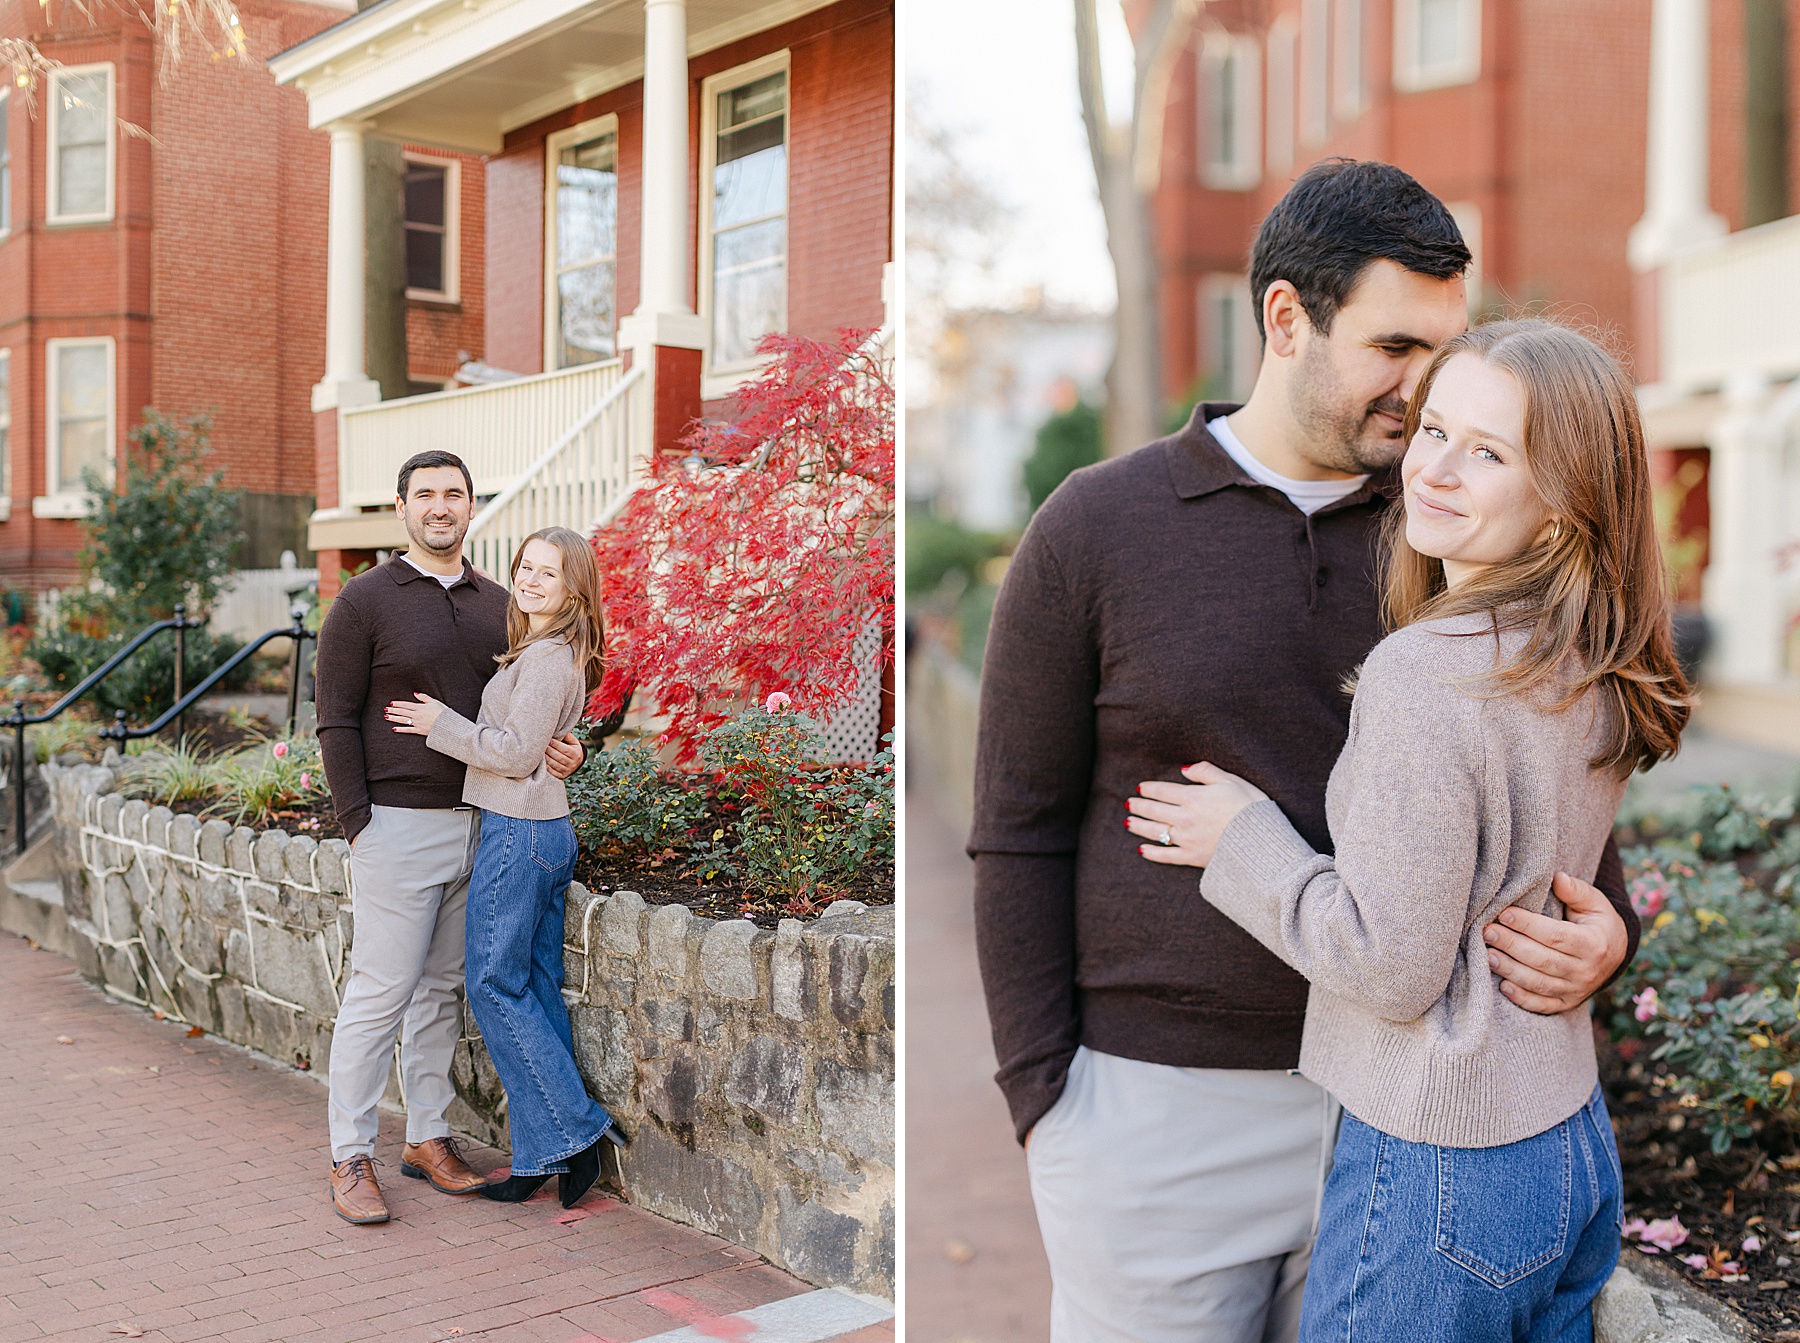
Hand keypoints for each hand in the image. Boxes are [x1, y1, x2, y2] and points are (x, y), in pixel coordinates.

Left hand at [385, 693, 446, 735]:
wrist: (447, 725)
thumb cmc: (442, 713)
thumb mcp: (434, 702)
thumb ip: (424, 697)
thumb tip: (415, 693)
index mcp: (420, 707)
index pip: (406, 704)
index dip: (398, 703)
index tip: (391, 703)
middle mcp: (417, 715)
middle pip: (402, 712)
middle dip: (393, 710)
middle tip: (385, 709)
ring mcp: (417, 723)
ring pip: (403, 720)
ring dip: (394, 718)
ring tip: (386, 717)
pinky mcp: (419, 730)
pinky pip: (408, 730)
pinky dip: (401, 729)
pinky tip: (394, 728)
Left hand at [545, 732, 584, 779]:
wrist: (578, 762)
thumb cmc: (573, 749)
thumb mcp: (574, 742)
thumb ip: (568, 736)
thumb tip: (561, 731)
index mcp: (575, 754)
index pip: (565, 749)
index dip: (555, 744)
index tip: (548, 739)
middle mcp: (572, 763)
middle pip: (559, 757)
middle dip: (549, 751)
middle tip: (542, 745)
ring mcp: (567, 770)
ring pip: (555, 765)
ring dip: (546, 759)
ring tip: (540, 753)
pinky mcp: (562, 776)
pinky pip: (553, 772)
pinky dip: (547, 767)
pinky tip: (541, 762)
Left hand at [1126, 763, 1268, 867]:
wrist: (1262, 844)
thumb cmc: (1251, 809)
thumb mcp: (1232, 781)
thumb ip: (1206, 772)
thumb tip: (1184, 769)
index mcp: (1193, 798)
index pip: (1163, 791)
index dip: (1149, 788)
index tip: (1140, 788)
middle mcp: (1185, 818)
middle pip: (1154, 810)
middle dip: (1139, 806)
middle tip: (1129, 803)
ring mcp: (1187, 840)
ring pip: (1155, 831)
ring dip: (1139, 826)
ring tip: (1128, 822)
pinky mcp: (1193, 858)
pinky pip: (1167, 856)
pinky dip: (1152, 853)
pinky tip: (1142, 850)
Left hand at [1483, 871, 1627, 1013]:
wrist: (1615, 953)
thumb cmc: (1597, 922)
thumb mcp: (1594, 903)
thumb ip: (1576, 890)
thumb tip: (1557, 878)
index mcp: (1594, 944)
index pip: (1556, 936)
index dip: (1528, 925)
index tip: (1504, 913)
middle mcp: (1586, 971)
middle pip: (1543, 960)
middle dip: (1512, 945)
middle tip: (1487, 931)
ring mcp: (1576, 990)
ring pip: (1539, 984)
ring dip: (1510, 970)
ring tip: (1487, 955)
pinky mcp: (1567, 1003)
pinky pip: (1542, 1005)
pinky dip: (1522, 998)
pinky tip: (1502, 985)